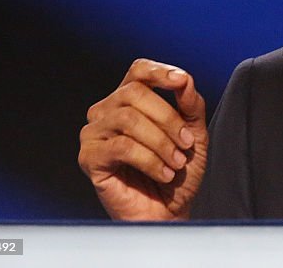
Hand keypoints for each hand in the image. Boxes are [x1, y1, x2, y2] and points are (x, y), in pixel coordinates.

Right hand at [78, 59, 207, 220]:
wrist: (169, 212)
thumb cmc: (177, 172)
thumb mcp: (194, 133)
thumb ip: (190, 105)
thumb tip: (184, 80)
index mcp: (130, 100)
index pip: (138, 71)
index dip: (159, 72)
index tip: (180, 81)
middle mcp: (107, 111)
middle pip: (135, 93)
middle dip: (168, 118)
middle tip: (186, 143)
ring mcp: (94, 134)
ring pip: (128, 119)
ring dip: (161, 142)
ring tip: (176, 163)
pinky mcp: (89, 158)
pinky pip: (121, 147)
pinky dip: (149, 160)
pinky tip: (162, 173)